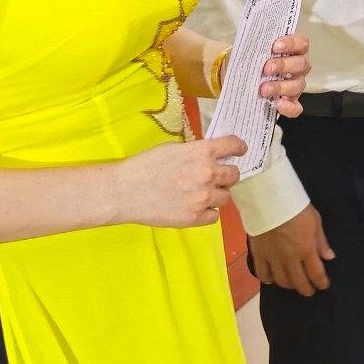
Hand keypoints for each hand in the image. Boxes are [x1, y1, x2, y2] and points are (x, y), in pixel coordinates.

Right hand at [111, 135, 243, 227]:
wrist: (124, 192)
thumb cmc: (144, 166)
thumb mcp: (173, 149)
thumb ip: (195, 152)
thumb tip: (210, 156)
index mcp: (202, 152)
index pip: (234, 145)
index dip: (239, 148)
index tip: (240, 150)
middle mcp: (208, 174)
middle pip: (234, 174)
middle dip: (226, 174)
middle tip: (215, 177)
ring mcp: (203, 198)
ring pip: (226, 197)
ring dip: (216, 194)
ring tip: (200, 194)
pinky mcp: (195, 218)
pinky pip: (215, 216)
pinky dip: (207, 212)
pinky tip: (195, 208)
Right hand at [249, 203, 332, 297]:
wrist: (268, 200)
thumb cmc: (296, 207)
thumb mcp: (315, 221)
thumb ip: (321, 242)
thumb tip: (329, 257)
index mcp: (306, 249)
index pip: (316, 273)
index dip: (321, 283)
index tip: (324, 285)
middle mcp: (290, 258)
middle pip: (299, 282)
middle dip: (306, 289)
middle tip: (310, 291)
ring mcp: (272, 258)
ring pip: (281, 281)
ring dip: (289, 285)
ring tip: (293, 284)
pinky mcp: (258, 255)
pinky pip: (262, 274)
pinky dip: (268, 280)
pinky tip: (272, 279)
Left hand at [253, 34, 310, 117]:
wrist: (241, 77)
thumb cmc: (251, 60)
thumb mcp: (250, 49)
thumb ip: (252, 47)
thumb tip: (245, 48)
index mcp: (293, 50)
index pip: (301, 43)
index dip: (291, 43)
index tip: (275, 46)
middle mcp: (298, 67)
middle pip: (300, 64)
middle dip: (283, 65)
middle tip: (267, 68)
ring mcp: (296, 84)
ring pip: (297, 85)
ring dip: (281, 86)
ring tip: (264, 89)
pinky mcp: (291, 101)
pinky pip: (296, 107)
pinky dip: (288, 107)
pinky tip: (277, 104)